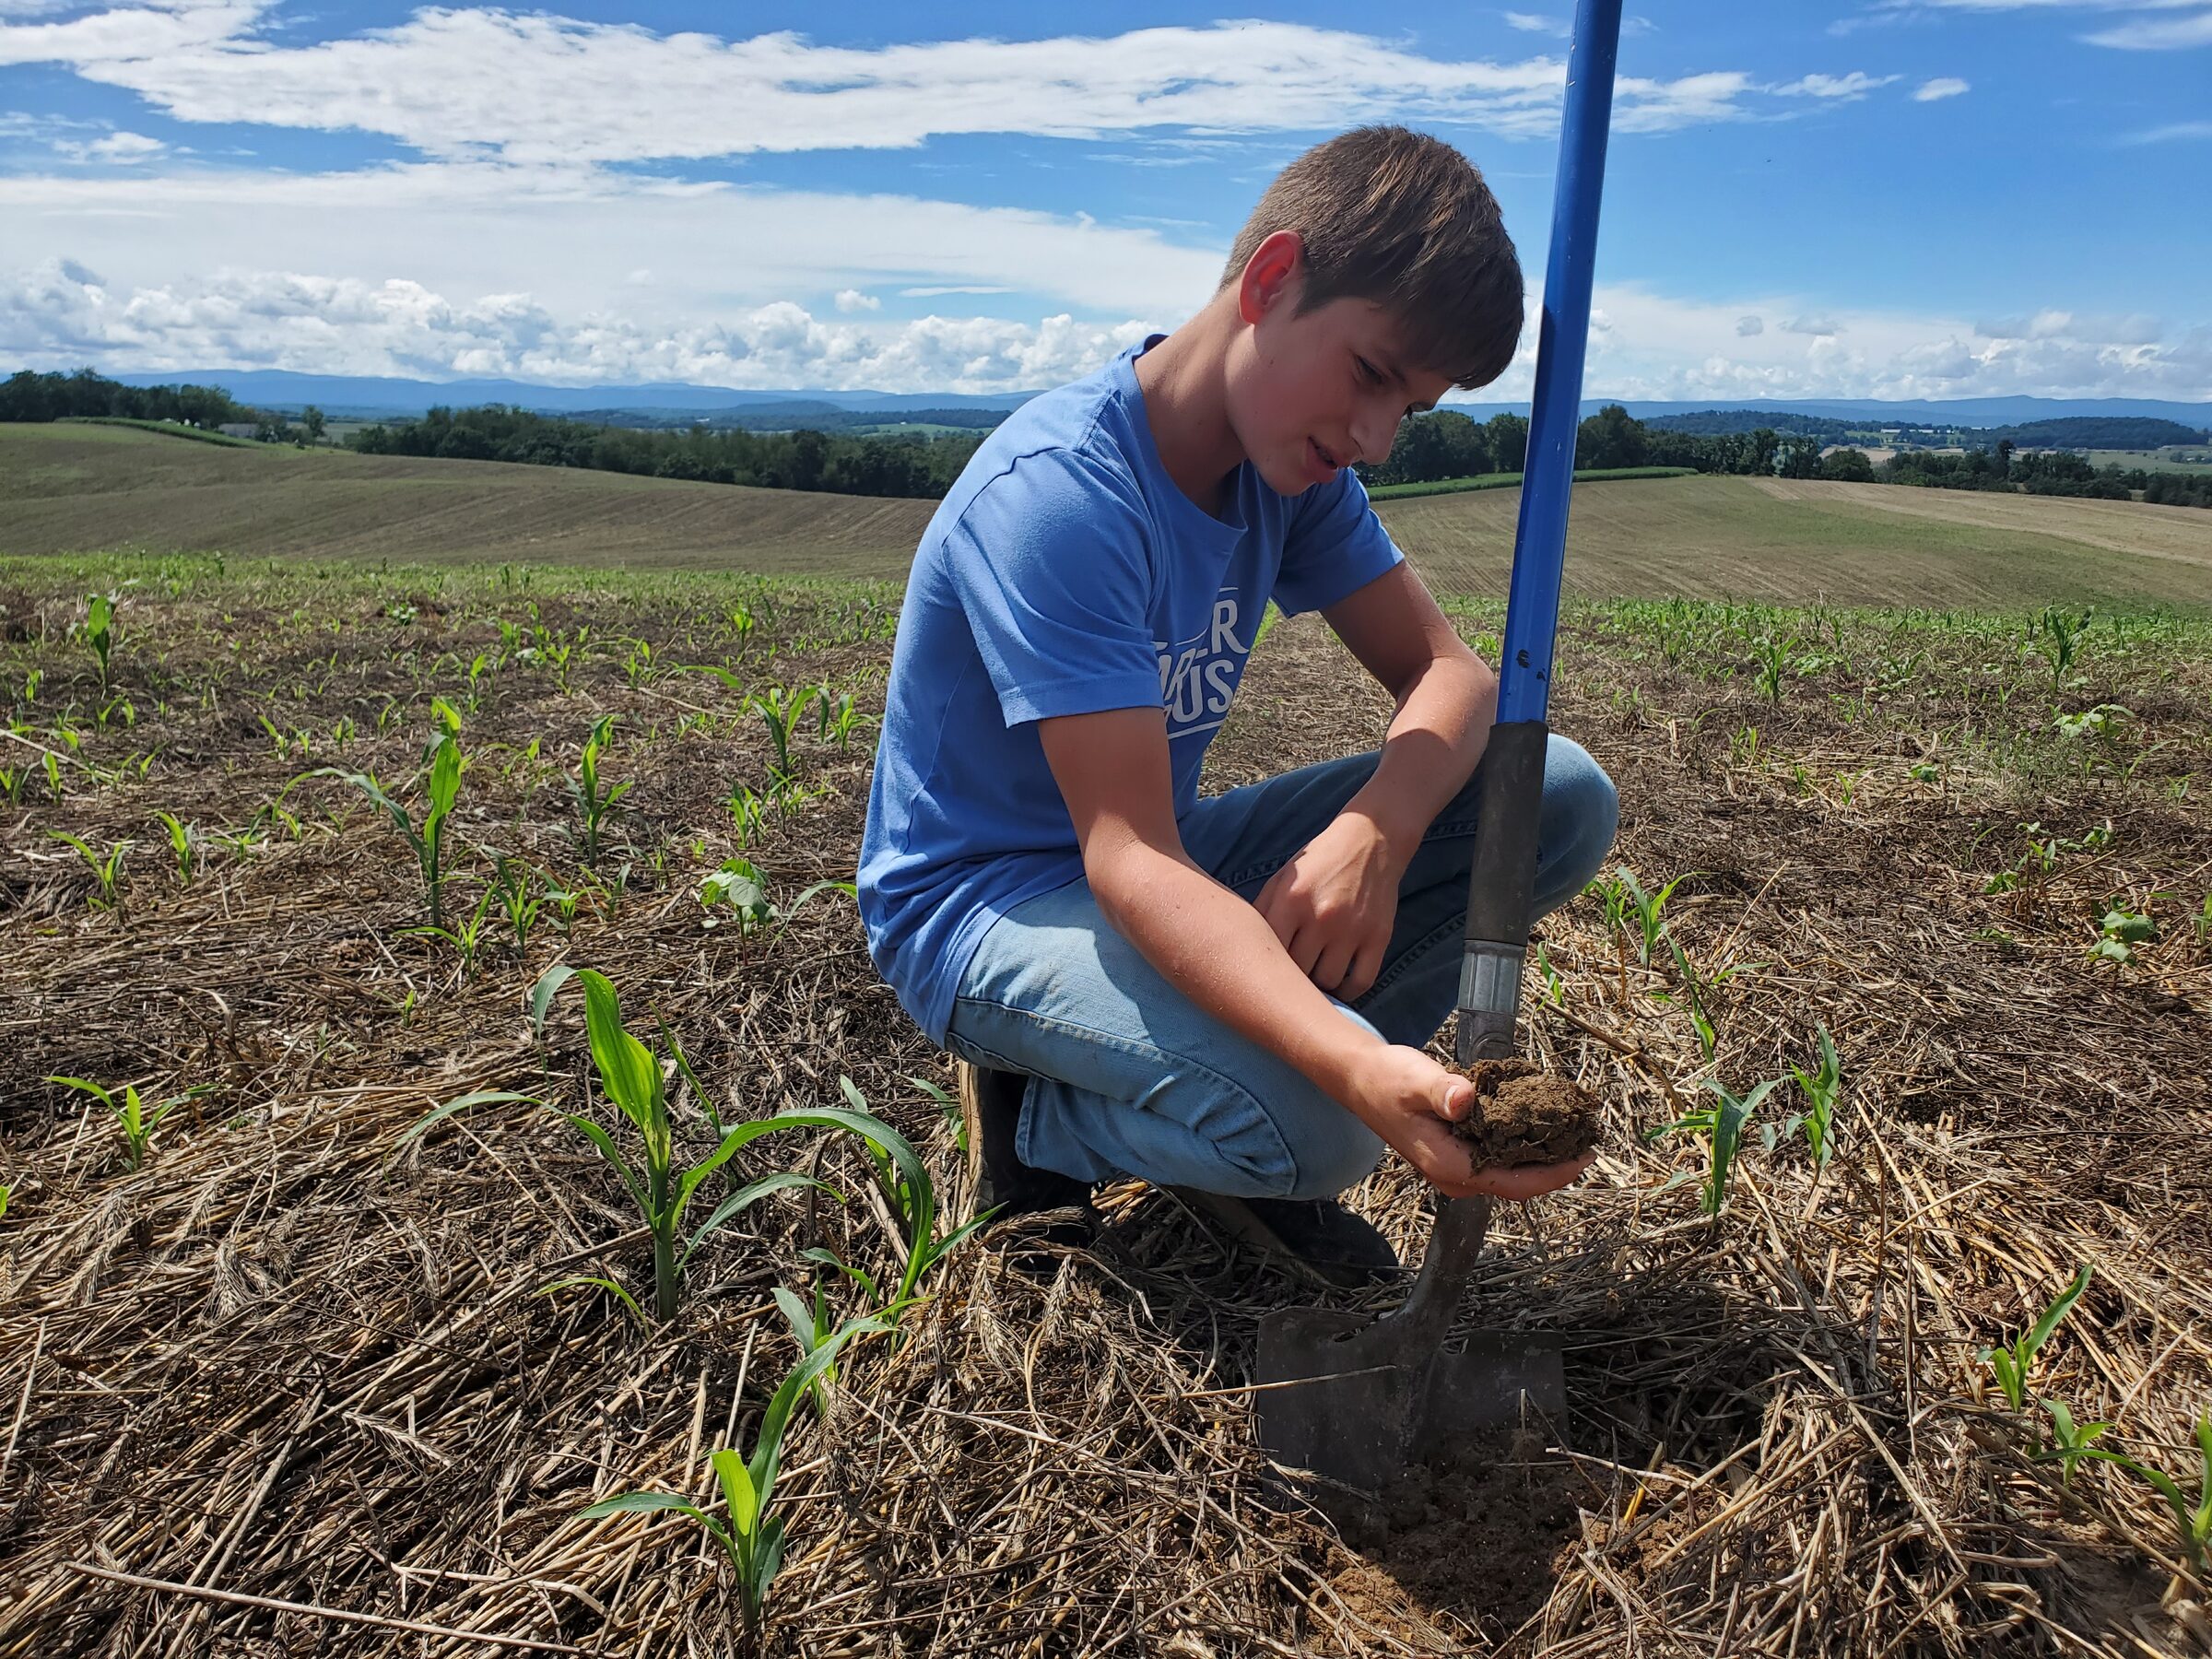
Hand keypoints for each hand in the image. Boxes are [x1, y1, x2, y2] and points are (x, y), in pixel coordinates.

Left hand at [1253, 814, 1403, 999]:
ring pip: (1327, 982)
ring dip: (1318, 987)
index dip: (1264, 967)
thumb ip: (1262, 911)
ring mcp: (1352, 929)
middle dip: (1290, 978)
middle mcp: (1322, 916)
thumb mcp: (1283, 877)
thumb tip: (1242, 948)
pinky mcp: (1378, 937)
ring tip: (1311, 982)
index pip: (1269, 952)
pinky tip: (1338, 989)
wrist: (1371, 840)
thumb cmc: (1319, 862)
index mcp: (1291, 900)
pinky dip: (1348, 994)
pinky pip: (1361, 982)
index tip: (1263, 973)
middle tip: (1288, 981)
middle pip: (1297, 972)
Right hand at [1348, 1045, 1596, 1201]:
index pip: (1514, 1183)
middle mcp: (1455, 1176)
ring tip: (1570, 1132)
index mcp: (1450, 1165)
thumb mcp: (1415, 1079)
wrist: (1360, 1081)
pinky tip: (1538, 1125)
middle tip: (1587, 1139)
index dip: (1554, 1173)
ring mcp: (1456, 1169)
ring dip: (1541, 1157)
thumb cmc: (1388, 1079)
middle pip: (1517, 1184)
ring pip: (1509, 1174)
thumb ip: (1442, 1091)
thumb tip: (1465, 1100)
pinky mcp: (1457, 1156)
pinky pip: (1499, 1161)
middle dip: (1555, 1166)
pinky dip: (1523, 1147)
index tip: (1585, 1154)